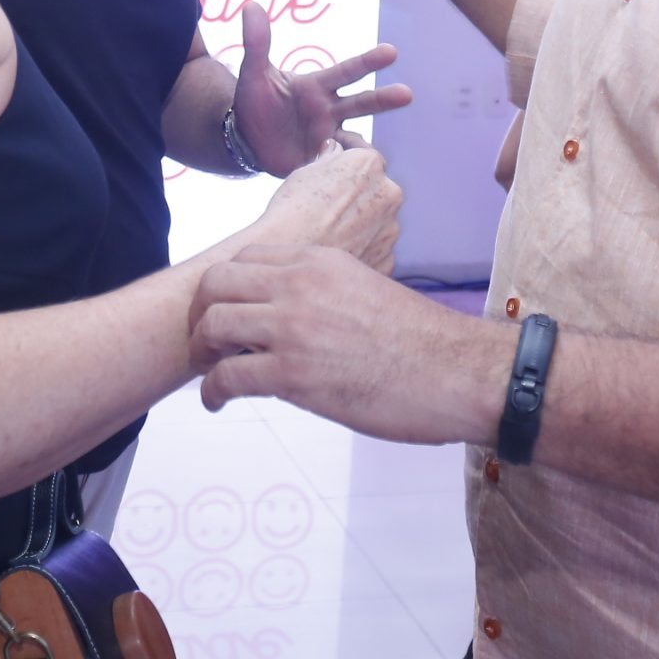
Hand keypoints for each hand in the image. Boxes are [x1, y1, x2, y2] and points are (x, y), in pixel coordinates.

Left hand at [189, 245, 508, 443]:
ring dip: (202, 351)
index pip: (245, 257)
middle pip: (216, 283)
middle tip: (208, 339)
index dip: (226, 286)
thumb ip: (323, 291)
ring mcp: (293, 328)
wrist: (456, 372)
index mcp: (319, 261)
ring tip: (211, 370)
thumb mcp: (366, 288)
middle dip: (202, 313)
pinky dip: (212, 390)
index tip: (226, 309)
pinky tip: (218, 400)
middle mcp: (299, 285)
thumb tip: (293, 313)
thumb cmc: (421, 342)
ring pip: (214, 325)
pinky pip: (228, 375)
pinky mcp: (293, 374)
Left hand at [230, 1, 414, 173]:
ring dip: (367, 145)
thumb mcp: (254, 73)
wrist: (246, 138)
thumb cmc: (256, 102)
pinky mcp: (321, 160)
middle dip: (384, 99)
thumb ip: (256, 43)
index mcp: (317, 87)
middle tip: (407, 94)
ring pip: (355, 138)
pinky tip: (356, 177)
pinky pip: (339, 166)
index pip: (346, 71)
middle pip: (361, 103)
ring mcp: (328, 136)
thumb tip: (252, 6)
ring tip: (377, 154)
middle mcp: (329, 110)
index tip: (391, 52)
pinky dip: (348, 170)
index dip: (368, 62)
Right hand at [249, 142, 402, 271]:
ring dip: (362, 221)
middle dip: (359, 190)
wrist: (289, 254)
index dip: (350, 149)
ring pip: (378, 220)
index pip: (365, 152)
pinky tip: (340, 250)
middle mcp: (388, 194)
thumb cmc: (292, 211)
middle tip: (333, 199)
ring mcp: (390, 229)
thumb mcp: (306, 172)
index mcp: (369, 166)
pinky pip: (375, 247)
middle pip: (376, 188)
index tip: (342, 149)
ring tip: (333, 232)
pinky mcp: (386, 258)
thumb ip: (330, 157)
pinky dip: (363, 247)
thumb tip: (335, 150)